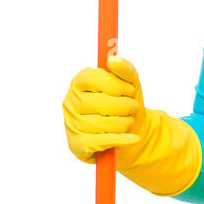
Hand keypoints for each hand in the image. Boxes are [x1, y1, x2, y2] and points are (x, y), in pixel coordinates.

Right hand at [63, 56, 201, 194]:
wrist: (130, 131)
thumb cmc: (125, 103)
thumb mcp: (129, 83)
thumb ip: (124, 69)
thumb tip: (113, 60)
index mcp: (79, 82)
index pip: (94, 78)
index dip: (116, 85)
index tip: (129, 90)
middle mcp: (71, 102)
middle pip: (101, 103)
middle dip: (125, 106)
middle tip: (133, 107)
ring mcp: (72, 124)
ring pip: (103, 124)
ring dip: (124, 123)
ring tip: (128, 121)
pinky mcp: (77, 144)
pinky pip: (101, 142)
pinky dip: (121, 140)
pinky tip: (133, 138)